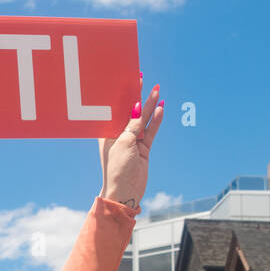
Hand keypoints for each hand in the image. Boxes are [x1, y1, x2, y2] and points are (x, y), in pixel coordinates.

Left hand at [100, 78, 163, 208]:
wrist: (125, 192)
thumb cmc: (118, 168)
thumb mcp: (124, 142)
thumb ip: (133, 125)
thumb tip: (139, 109)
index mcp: (107, 132)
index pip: (115, 108)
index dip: (122, 95)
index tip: (128, 79)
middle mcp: (119, 134)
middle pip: (130, 111)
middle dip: (137, 96)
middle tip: (142, 78)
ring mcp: (132, 141)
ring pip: (143, 119)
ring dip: (150, 106)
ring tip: (158, 90)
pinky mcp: (143, 149)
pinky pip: (151, 131)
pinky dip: (156, 120)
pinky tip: (161, 108)